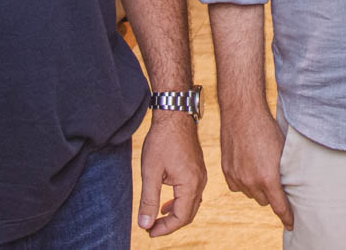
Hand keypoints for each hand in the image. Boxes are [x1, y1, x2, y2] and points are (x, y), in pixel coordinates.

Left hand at [137, 112, 206, 236]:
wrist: (174, 113)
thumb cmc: (162, 140)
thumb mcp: (151, 171)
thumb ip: (148, 200)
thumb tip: (145, 225)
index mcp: (191, 183)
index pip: (181, 217)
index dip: (164, 229)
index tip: (149, 232)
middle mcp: (200, 181)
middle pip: (188, 213)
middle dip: (169, 224)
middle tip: (150, 228)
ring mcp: (201, 174)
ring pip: (191, 204)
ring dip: (175, 214)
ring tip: (157, 218)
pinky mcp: (197, 169)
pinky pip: (192, 193)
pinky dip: (180, 202)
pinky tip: (166, 202)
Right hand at [219, 104, 292, 229]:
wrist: (243, 112)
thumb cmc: (267, 129)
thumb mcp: (282, 151)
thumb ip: (283, 172)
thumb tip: (287, 186)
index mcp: (268, 178)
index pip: (279, 207)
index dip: (287, 217)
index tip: (291, 224)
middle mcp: (251, 182)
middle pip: (265, 201)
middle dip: (271, 194)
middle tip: (274, 179)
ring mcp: (237, 177)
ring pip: (250, 194)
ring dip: (256, 187)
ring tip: (260, 168)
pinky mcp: (226, 171)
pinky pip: (237, 186)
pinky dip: (242, 181)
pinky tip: (247, 167)